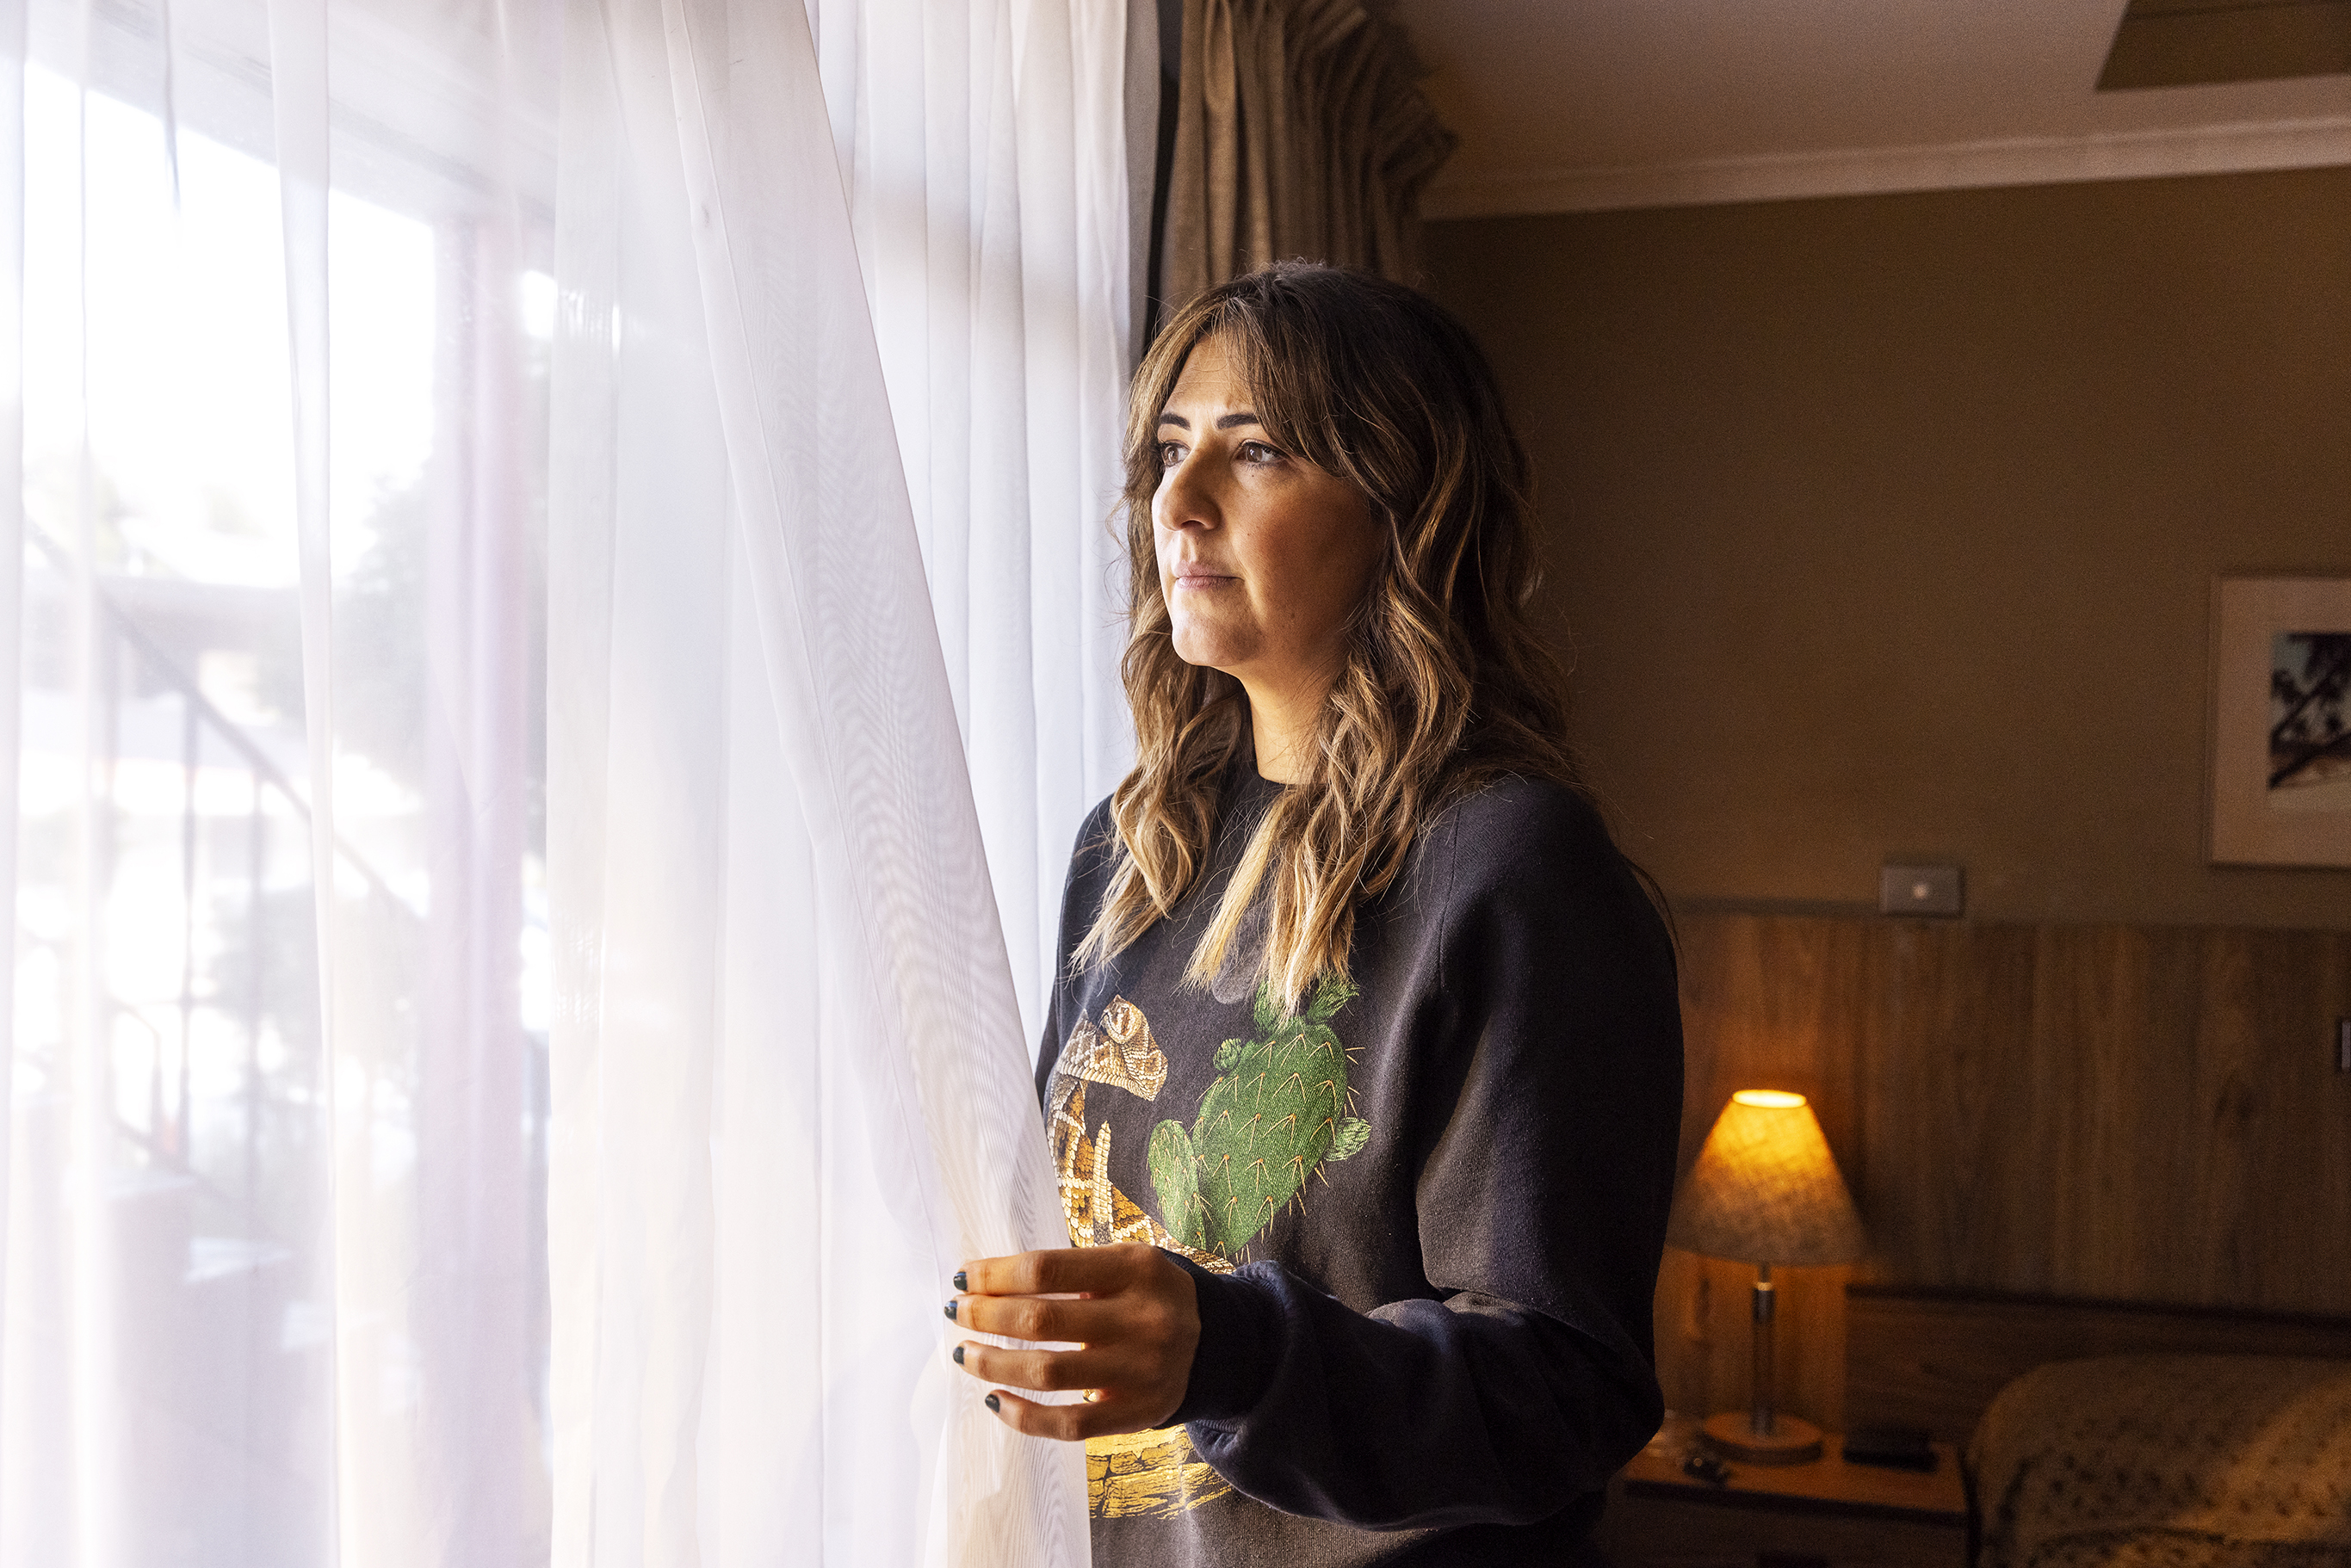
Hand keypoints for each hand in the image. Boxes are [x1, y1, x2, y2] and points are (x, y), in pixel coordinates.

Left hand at [948, 1243, 1200, 1440]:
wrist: (1217, 1342)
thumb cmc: (1149, 1295)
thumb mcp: (1126, 1264)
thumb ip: (1071, 1271)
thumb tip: (985, 1283)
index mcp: (1136, 1268)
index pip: (1047, 1269)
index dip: (995, 1275)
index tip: (964, 1277)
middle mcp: (1143, 1318)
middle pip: (1042, 1320)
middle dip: (986, 1316)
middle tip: (956, 1313)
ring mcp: (1142, 1370)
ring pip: (1048, 1373)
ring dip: (993, 1363)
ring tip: (965, 1354)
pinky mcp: (1137, 1412)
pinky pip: (1068, 1424)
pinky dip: (1023, 1415)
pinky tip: (994, 1398)